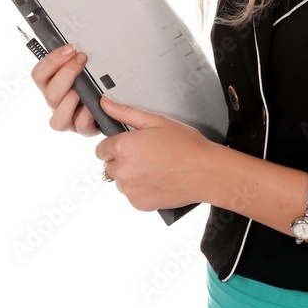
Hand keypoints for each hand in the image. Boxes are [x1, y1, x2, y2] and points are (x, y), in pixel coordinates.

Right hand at [31, 44, 99, 136]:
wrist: (114, 99)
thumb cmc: (95, 78)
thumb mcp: (85, 65)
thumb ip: (77, 57)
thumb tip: (80, 42)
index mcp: (51, 85)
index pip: (39, 74)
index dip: (52, 61)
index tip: (70, 48)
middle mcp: (56, 103)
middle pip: (49, 93)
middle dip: (67, 73)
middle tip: (83, 59)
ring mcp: (68, 118)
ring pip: (58, 117)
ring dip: (73, 99)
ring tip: (87, 86)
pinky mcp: (83, 129)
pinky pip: (81, 126)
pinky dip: (89, 114)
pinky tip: (98, 103)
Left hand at [95, 96, 214, 210]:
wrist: (206, 172)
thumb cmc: (186, 145)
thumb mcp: (157, 121)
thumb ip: (125, 112)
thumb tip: (104, 104)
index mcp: (123, 147)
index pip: (101, 149)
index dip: (115, 145)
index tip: (130, 145)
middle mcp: (121, 170)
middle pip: (109, 165)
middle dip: (122, 160)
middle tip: (147, 155)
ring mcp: (129, 189)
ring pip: (120, 181)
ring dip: (131, 176)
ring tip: (155, 168)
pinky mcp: (138, 203)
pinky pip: (132, 195)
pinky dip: (141, 189)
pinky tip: (158, 180)